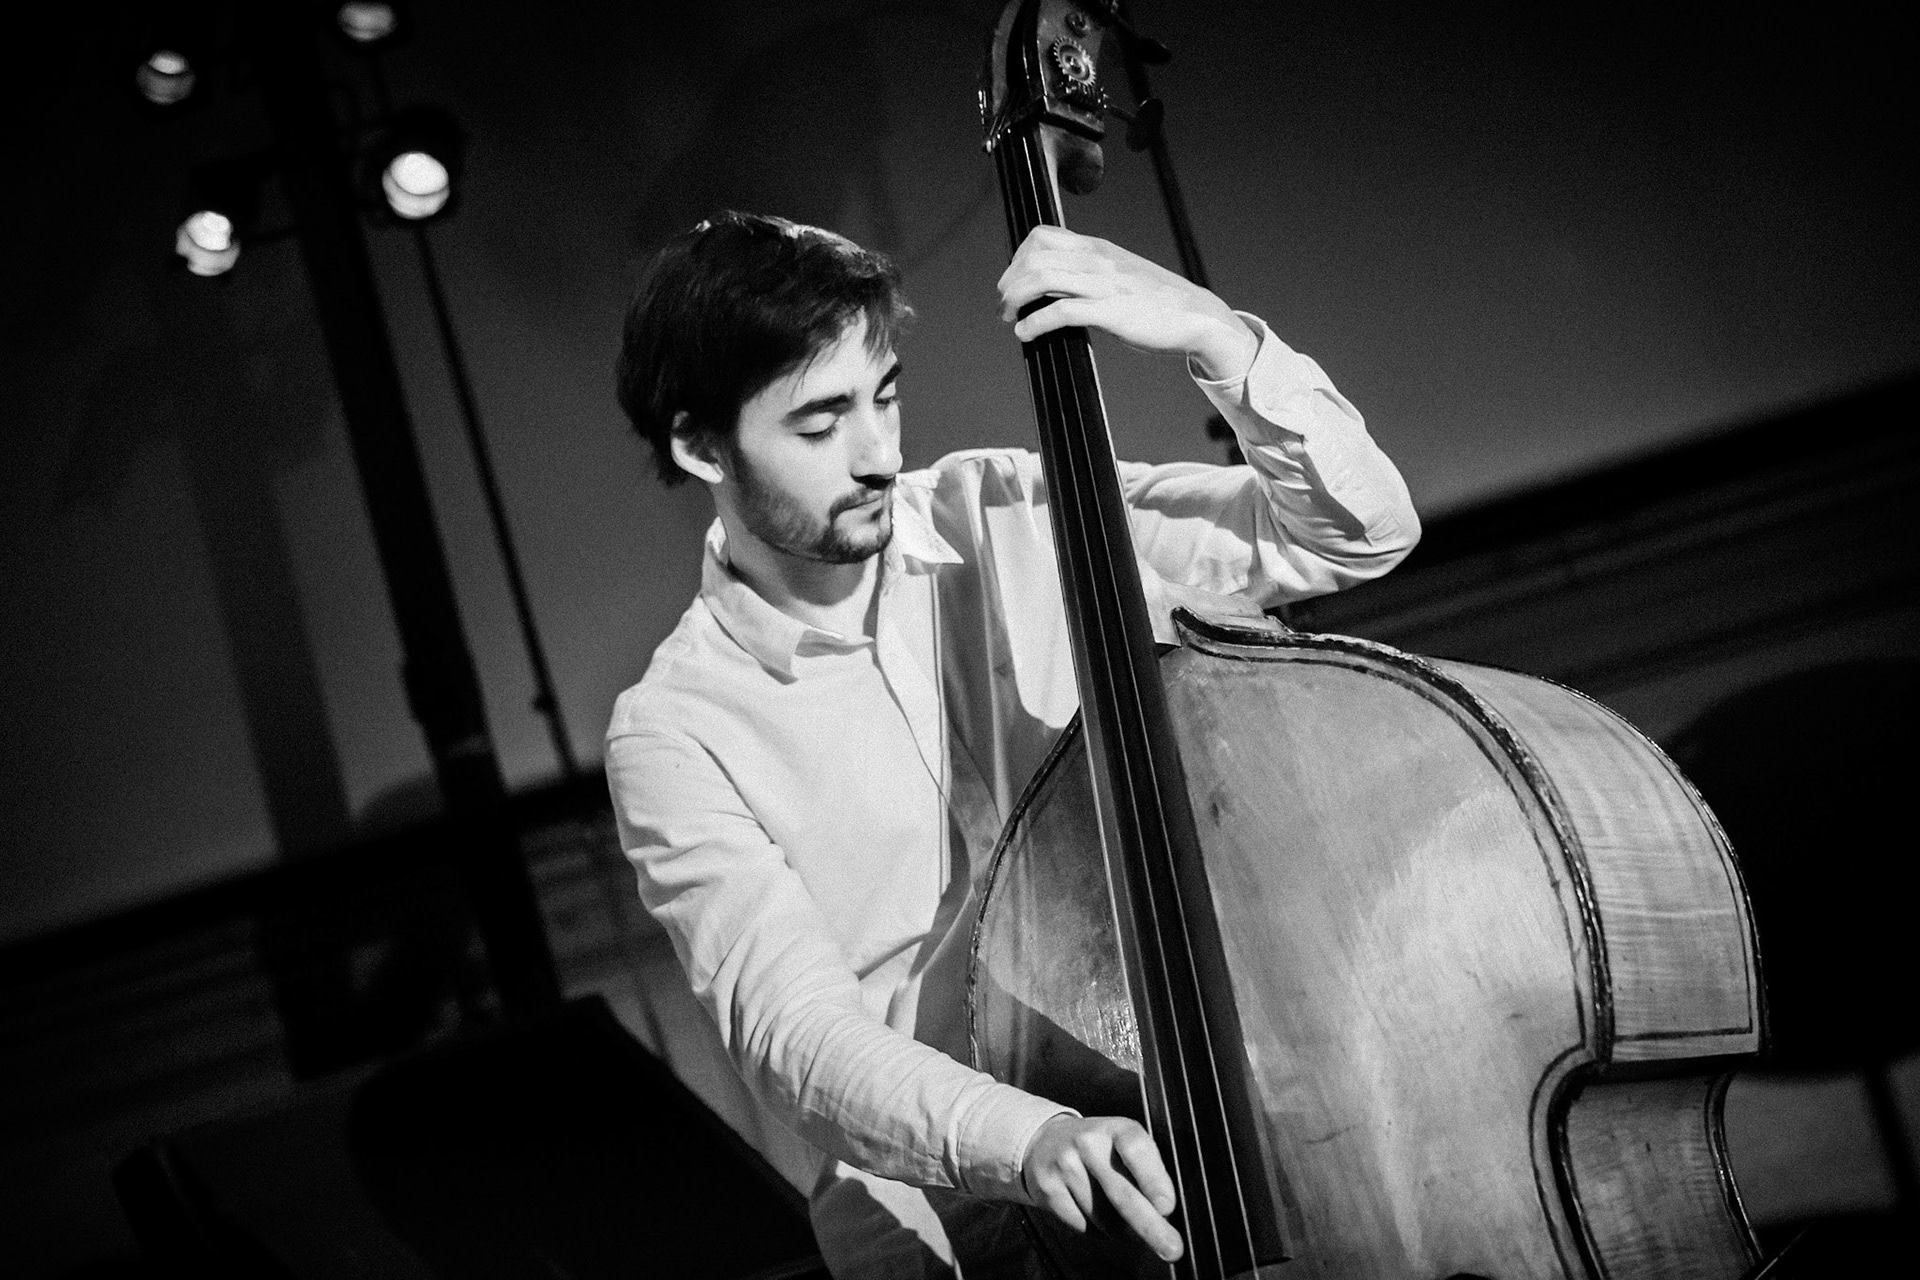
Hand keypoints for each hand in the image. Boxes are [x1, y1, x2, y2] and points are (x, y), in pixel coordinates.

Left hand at [997, 225, 1257, 380]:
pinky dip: (1034, 323)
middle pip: (1033, 256)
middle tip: (1005, 305)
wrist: (1196, 316)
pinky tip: (1026, 333)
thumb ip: (1088, 272)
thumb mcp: (1119, 273)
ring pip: (1041, 278)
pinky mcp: (1109, 312)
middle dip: (1009, 282)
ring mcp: (1103, 284)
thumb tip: (1054, 286)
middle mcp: (1097, 260)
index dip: (1017, 258)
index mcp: (1097, 248)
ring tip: (1010, 318)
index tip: (1012, 281)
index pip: (1041, 236)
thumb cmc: (1157, 300)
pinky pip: (1060, 312)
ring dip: (1015, 299)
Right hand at [1020, 1114, 1183, 1263]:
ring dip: (1123, 1232)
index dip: (1153, 1179)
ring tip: (1126, 1226)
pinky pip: (1083, 1226)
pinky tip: (1095, 1217)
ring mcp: (1065, 1166)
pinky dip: (1098, 1231)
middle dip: (1150, 1227)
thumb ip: (1145, 1172)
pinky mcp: (1048, 1190)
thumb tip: (1162, 1218)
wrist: (1045, 1142)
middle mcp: (1088, 1143)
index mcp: (1115, 1129)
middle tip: (1172, 1249)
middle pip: (1121, 1193)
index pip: (1136, 1150)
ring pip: (1104, 1218)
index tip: (1167, 1207)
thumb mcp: (1124, 1145)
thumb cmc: (1100, 1150)